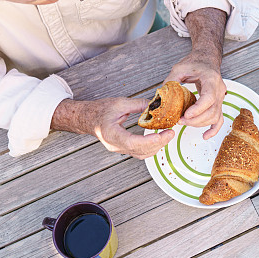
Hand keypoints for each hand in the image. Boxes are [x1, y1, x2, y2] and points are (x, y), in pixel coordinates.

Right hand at [53, 98, 173, 159]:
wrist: (87, 118)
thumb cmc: (100, 110)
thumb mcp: (120, 103)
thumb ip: (139, 105)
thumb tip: (156, 105)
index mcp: (112, 134)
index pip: (133, 142)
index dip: (150, 141)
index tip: (163, 135)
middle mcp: (115, 145)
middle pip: (141, 150)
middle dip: (159, 143)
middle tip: (171, 132)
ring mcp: (118, 149)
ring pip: (141, 154)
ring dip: (156, 147)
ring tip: (167, 135)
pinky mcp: (123, 149)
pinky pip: (139, 153)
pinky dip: (151, 148)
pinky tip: (158, 139)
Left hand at [166, 52, 225, 139]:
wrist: (206, 60)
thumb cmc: (195, 62)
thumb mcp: (179, 68)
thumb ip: (171, 81)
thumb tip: (160, 96)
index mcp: (211, 79)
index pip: (209, 98)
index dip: (198, 109)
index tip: (186, 115)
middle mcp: (219, 90)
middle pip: (212, 111)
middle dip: (195, 119)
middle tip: (179, 120)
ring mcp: (221, 98)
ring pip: (215, 117)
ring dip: (199, 123)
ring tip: (184, 122)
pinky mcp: (218, 103)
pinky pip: (219, 119)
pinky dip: (213, 129)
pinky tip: (205, 136)